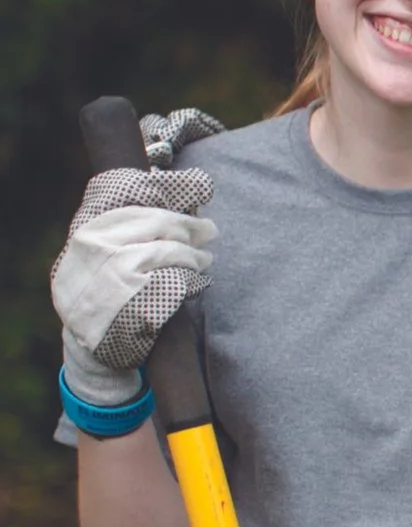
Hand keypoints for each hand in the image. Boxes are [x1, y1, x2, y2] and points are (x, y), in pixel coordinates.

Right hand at [51, 163, 217, 407]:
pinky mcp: (132, 307)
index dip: (175, 206)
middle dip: (191, 229)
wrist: (88, 343)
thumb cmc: (106, 285)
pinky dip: (191, 282)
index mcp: (89, 231)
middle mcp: (97, 251)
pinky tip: (195, 284)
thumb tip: (204, 182)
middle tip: (209, 233)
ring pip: (170, 254)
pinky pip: (176, 284)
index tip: (199, 207)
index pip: (140, 205)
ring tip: (203, 261)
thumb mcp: (110, 246)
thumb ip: (149, 212)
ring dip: (195, 257)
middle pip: (161, 225)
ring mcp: (112, 280)